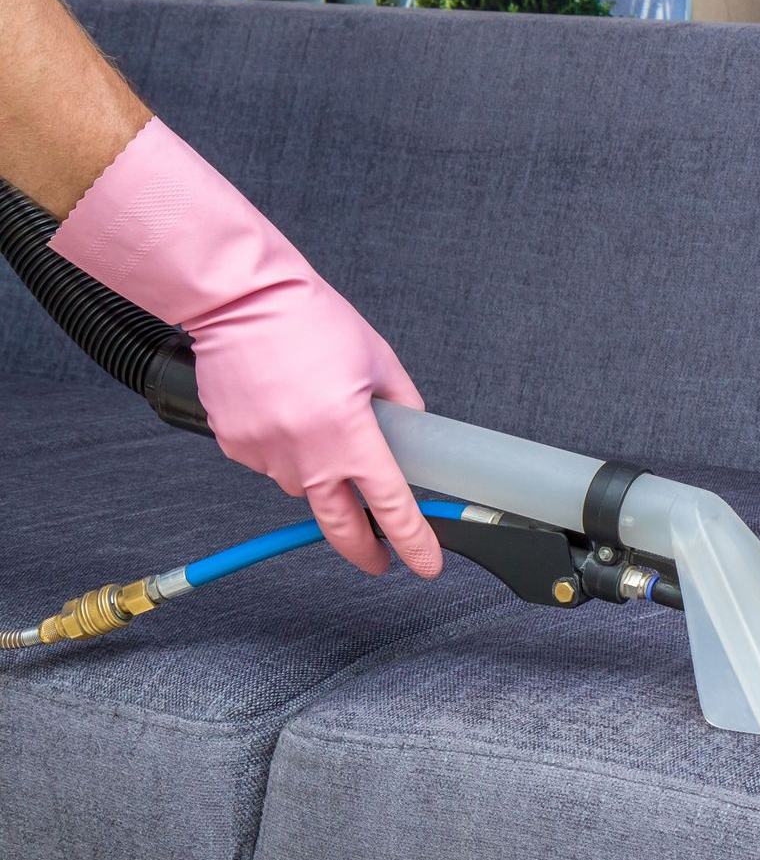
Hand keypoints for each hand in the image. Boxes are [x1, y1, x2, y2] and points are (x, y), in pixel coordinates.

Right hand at [50, 118, 441, 577]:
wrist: (237, 297)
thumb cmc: (306, 318)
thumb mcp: (378, 360)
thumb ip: (401, 406)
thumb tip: (413, 435)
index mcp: (348, 435)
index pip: (391, 506)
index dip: (413, 541)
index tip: (426, 563)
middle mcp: (304, 454)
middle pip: (340, 526)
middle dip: (364, 549)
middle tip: (380, 557)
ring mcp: (264, 454)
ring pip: (303, 484)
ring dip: (320, 470)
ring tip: (317, 418)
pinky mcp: (233, 445)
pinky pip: (271, 462)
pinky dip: (284, 447)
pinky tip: (284, 410)